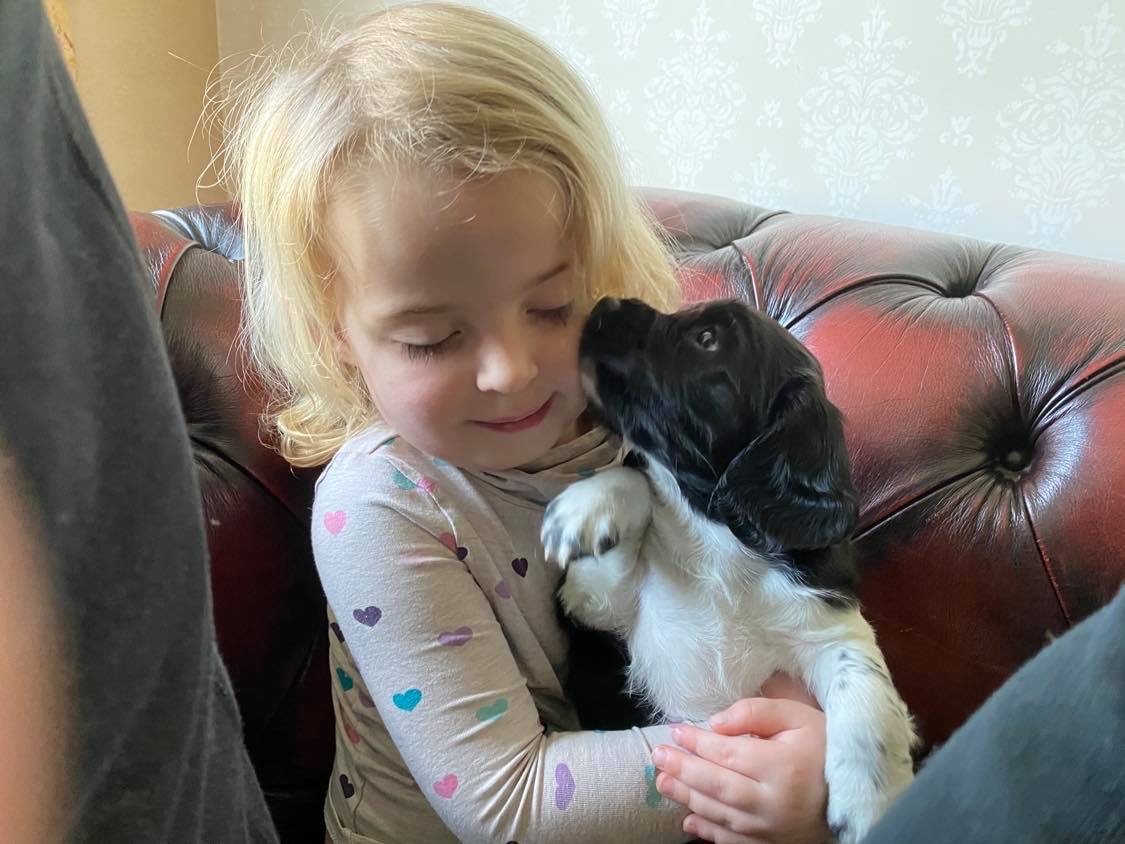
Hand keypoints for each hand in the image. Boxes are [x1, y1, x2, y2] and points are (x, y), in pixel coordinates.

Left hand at [652, 675, 828, 843]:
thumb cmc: (822, 745)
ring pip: (722, 815)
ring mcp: (774, 829)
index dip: (698, 742)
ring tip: (664, 782)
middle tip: (658, 757)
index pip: (729, 753)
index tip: (677, 731)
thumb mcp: (796, 715)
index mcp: (783, 765)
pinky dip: (709, 833)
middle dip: (684, 770)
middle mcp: (776, 801)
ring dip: (688, 799)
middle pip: (719, 786)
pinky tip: (688, 821)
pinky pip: (736, 842)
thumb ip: (756, 712)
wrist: (857, 788)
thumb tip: (716, 723)